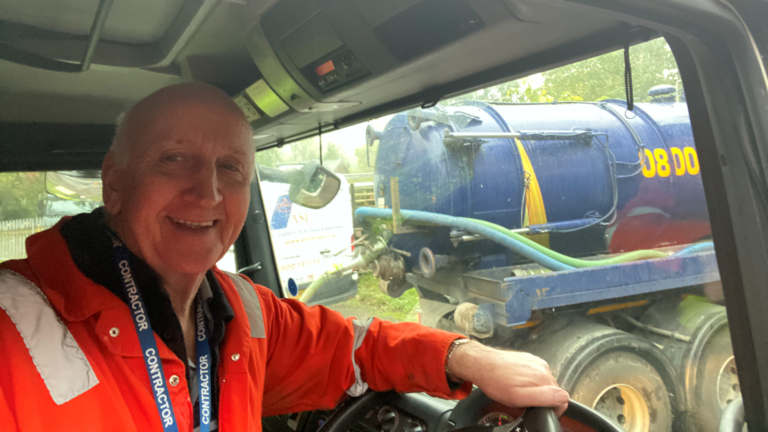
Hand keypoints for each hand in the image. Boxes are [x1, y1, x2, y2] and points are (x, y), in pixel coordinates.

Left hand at [447, 340, 568, 415]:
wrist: (481, 363)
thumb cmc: (495, 381)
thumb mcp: (518, 397)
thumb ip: (543, 398)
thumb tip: (563, 398)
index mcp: (542, 377)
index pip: (562, 398)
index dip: (553, 408)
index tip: (540, 410)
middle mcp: (542, 367)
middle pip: (553, 390)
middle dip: (543, 398)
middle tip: (525, 401)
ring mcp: (536, 361)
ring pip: (544, 382)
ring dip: (536, 389)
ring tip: (519, 391)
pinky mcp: (529, 358)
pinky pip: (536, 373)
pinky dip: (530, 380)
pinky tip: (516, 381)